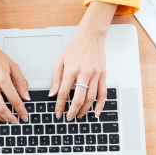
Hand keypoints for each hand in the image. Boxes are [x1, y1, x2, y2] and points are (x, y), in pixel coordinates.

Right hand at [0, 40, 29, 123]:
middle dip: (9, 117)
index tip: (24, 116)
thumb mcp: (13, 66)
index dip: (20, 110)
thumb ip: (21, 82)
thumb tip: (26, 97)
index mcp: (1, 77)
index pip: (13, 99)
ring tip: (4, 119)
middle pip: (0, 107)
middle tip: (15, 120)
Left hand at [50, 1, 116, 120]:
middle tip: (69, 117)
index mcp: (71, 69)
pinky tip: (96, 112)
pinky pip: (103, 92)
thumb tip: (52, 94)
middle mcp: (84, 73)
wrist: (91, 37)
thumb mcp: (60, 61)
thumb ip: (56, 79)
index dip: (60, 105)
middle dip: (73, 110)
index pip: (64, 92)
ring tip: (79, 115)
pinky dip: (100, 104)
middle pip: (79, 98)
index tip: (58, 112)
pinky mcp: (103, 74)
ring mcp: (96, 74)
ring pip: (91, 97)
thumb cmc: (74, 48)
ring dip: (85, 109)